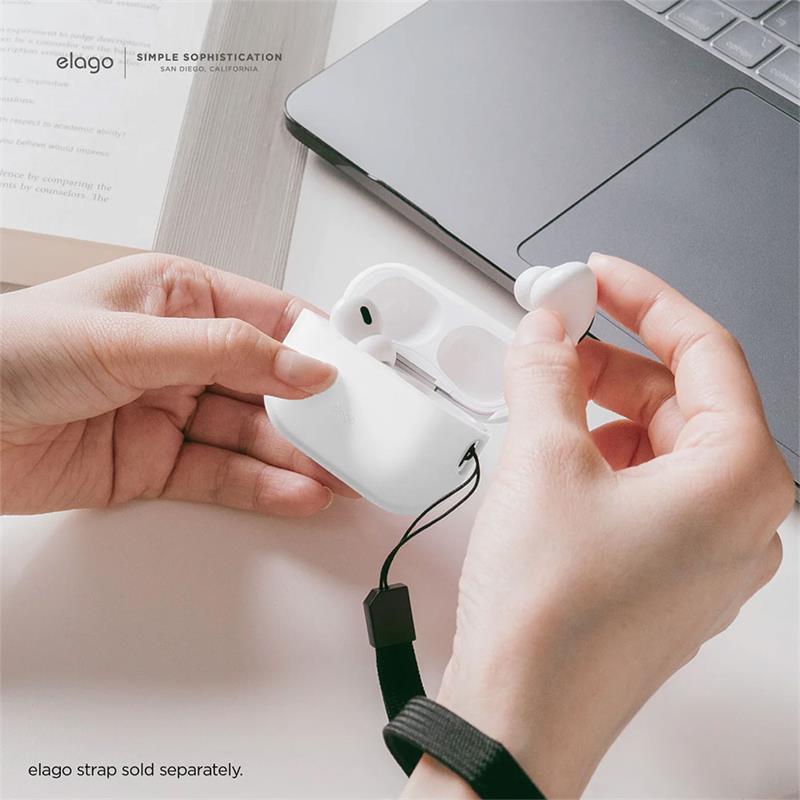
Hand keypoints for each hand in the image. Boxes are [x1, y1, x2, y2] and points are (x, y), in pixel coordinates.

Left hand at [0, 254, 356, 515]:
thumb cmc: (9, 352)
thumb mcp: (129, 338)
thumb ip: (225, 352)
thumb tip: (305, 367)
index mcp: (178, 299)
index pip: (270, 318)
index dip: (318, 347)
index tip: (358, 377)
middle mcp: (180, 355)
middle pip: (269, 385)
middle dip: (316, 414)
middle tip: (362, 438)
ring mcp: (170, 413)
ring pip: (251, 436)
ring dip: (298, 458)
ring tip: (343, 476)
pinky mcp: (154, 465)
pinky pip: (221, 476)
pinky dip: (262, 487)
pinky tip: (299, 493)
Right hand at [405, 253, 794, 797]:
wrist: (520, 714)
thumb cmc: (549, 615)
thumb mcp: (541, 457)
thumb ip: (547, 371)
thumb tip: (547, 329)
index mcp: (741, 479)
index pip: (704, 349)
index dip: (644, 298)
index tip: (600, 276)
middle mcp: (743, 519)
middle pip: (682, 397)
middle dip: (613, 359)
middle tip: (555, 337)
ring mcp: (709, 552)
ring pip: (661, 444)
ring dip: (601, 410)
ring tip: (543, 404)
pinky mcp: (670, 574)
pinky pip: (648, 488)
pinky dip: (602, 457)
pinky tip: (555, 460)